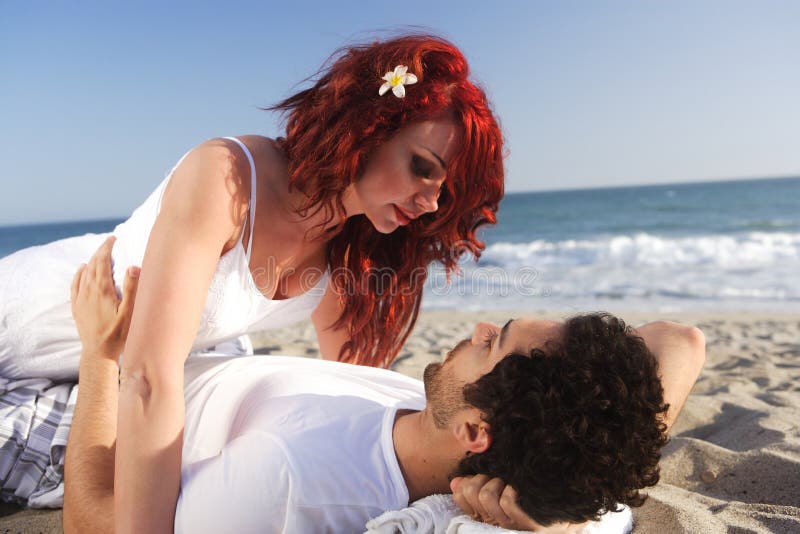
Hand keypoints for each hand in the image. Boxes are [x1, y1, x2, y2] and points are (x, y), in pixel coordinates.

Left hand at [70, 236, 139, 361]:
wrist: (98, 352)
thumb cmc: (118, 334)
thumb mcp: (130, 311)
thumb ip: (131, 288)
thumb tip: (132, 266)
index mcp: (102, 289)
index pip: (102, 261)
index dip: (107, 247)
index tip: (114, 238)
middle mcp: (88, 291)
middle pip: (93, 264)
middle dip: (101, 251)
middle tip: (109, 242)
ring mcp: (80, 299)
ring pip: (84, 272)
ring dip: (92, 260)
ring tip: (100, 254)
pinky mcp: (77, 307)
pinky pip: (75, 284)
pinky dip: (78, 273)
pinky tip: (81, 269)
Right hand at [450, 475, 586, 532]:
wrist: (567, 510)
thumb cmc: (532, 499)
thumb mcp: (502, 492)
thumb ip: (477, 487)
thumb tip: (456, 481)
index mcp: (485, 515)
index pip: (461, 496)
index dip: (467, 482)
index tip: (482, 478)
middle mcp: (493, 523)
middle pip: (473, 491)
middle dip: (485, 478)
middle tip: (499, 480)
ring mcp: (510, 526)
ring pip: (487, 495)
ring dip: (500, 483)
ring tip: (511, 486)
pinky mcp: (527, 526)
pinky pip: (508, 501)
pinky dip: (514, 491)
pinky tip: (522, 492)